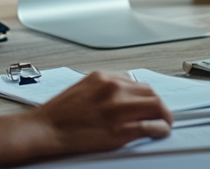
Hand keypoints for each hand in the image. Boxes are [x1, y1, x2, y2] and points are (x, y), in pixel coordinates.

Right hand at [0, 72, 171, 168]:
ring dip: (164, 115)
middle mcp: (114, 89)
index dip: (146, 95)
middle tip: (160, 113)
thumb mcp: (83, 88)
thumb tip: (124, 92)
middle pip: (150, 92)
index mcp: (104, 77)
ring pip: (156, 106)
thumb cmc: (59, 113)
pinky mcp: (120, 129)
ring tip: (164, 122)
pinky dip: (161, 128)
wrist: (45, 129)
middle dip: (158, 103)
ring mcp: (118, 109)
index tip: (148, 102)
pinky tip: (161, 131)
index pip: (136, 82)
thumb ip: (104, 87)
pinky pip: (150, 126)